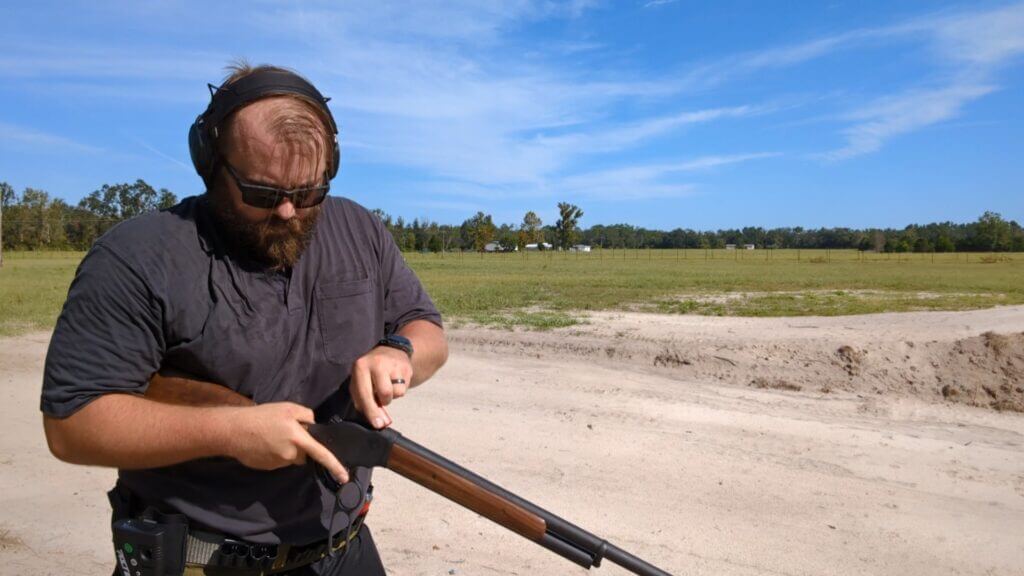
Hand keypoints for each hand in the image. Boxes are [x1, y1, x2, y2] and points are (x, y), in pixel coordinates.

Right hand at [224, 402, 347, 483]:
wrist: (233, 430)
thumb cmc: (262, 416)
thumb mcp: (288, 408)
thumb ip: (306, 416)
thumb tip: (313, 426)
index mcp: (299, 439)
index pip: (321, 454)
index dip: (334, 466)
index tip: (344, 477)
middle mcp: (290, 454)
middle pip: (304, 454)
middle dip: (301, 446)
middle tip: (286, 431)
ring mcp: (278, 463)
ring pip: (291, 458)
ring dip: (287, 449)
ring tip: (271, 435)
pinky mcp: (268, 468)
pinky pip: (278, 461)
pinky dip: (275, 453)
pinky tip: (264, 443)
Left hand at [350, 345, 412, 428]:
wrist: (392, 350)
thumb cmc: (371, 372)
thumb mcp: (361, 382)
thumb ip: (364, 402)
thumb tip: (378, 421)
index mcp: (360, 367)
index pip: (364, 393)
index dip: (371, 411)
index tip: (377, 424)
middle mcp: (376, 363)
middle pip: (384, 393)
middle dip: (384, 402)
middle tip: (383, 403)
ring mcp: (393, 364)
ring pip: (396, 393)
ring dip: (392, 396)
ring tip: (388, 385)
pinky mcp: (406, 367)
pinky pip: (404, 388)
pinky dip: (399, 389)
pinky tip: (395, 381)